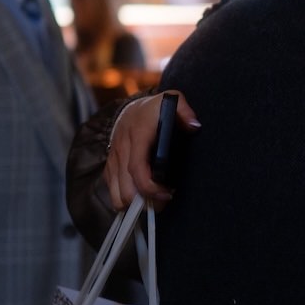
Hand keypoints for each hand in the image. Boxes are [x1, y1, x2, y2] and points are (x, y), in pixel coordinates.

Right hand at [104, 90, 200, 211]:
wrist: (130, 108)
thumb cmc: (154, 109)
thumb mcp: (172, 101)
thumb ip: (184, 111)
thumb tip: (195, 125)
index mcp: (137, 135)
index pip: (137, 167)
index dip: (149, 187)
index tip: (166, 194)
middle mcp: (122, 149)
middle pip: (126, 188)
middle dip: (145, 202)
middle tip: (163, 202)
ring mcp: (114, 160)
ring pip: (116, 195)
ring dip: (134, 204)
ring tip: (153, 201)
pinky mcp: (110, 167)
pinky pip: (112, 191)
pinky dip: (126, 199)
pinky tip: (142, 196)